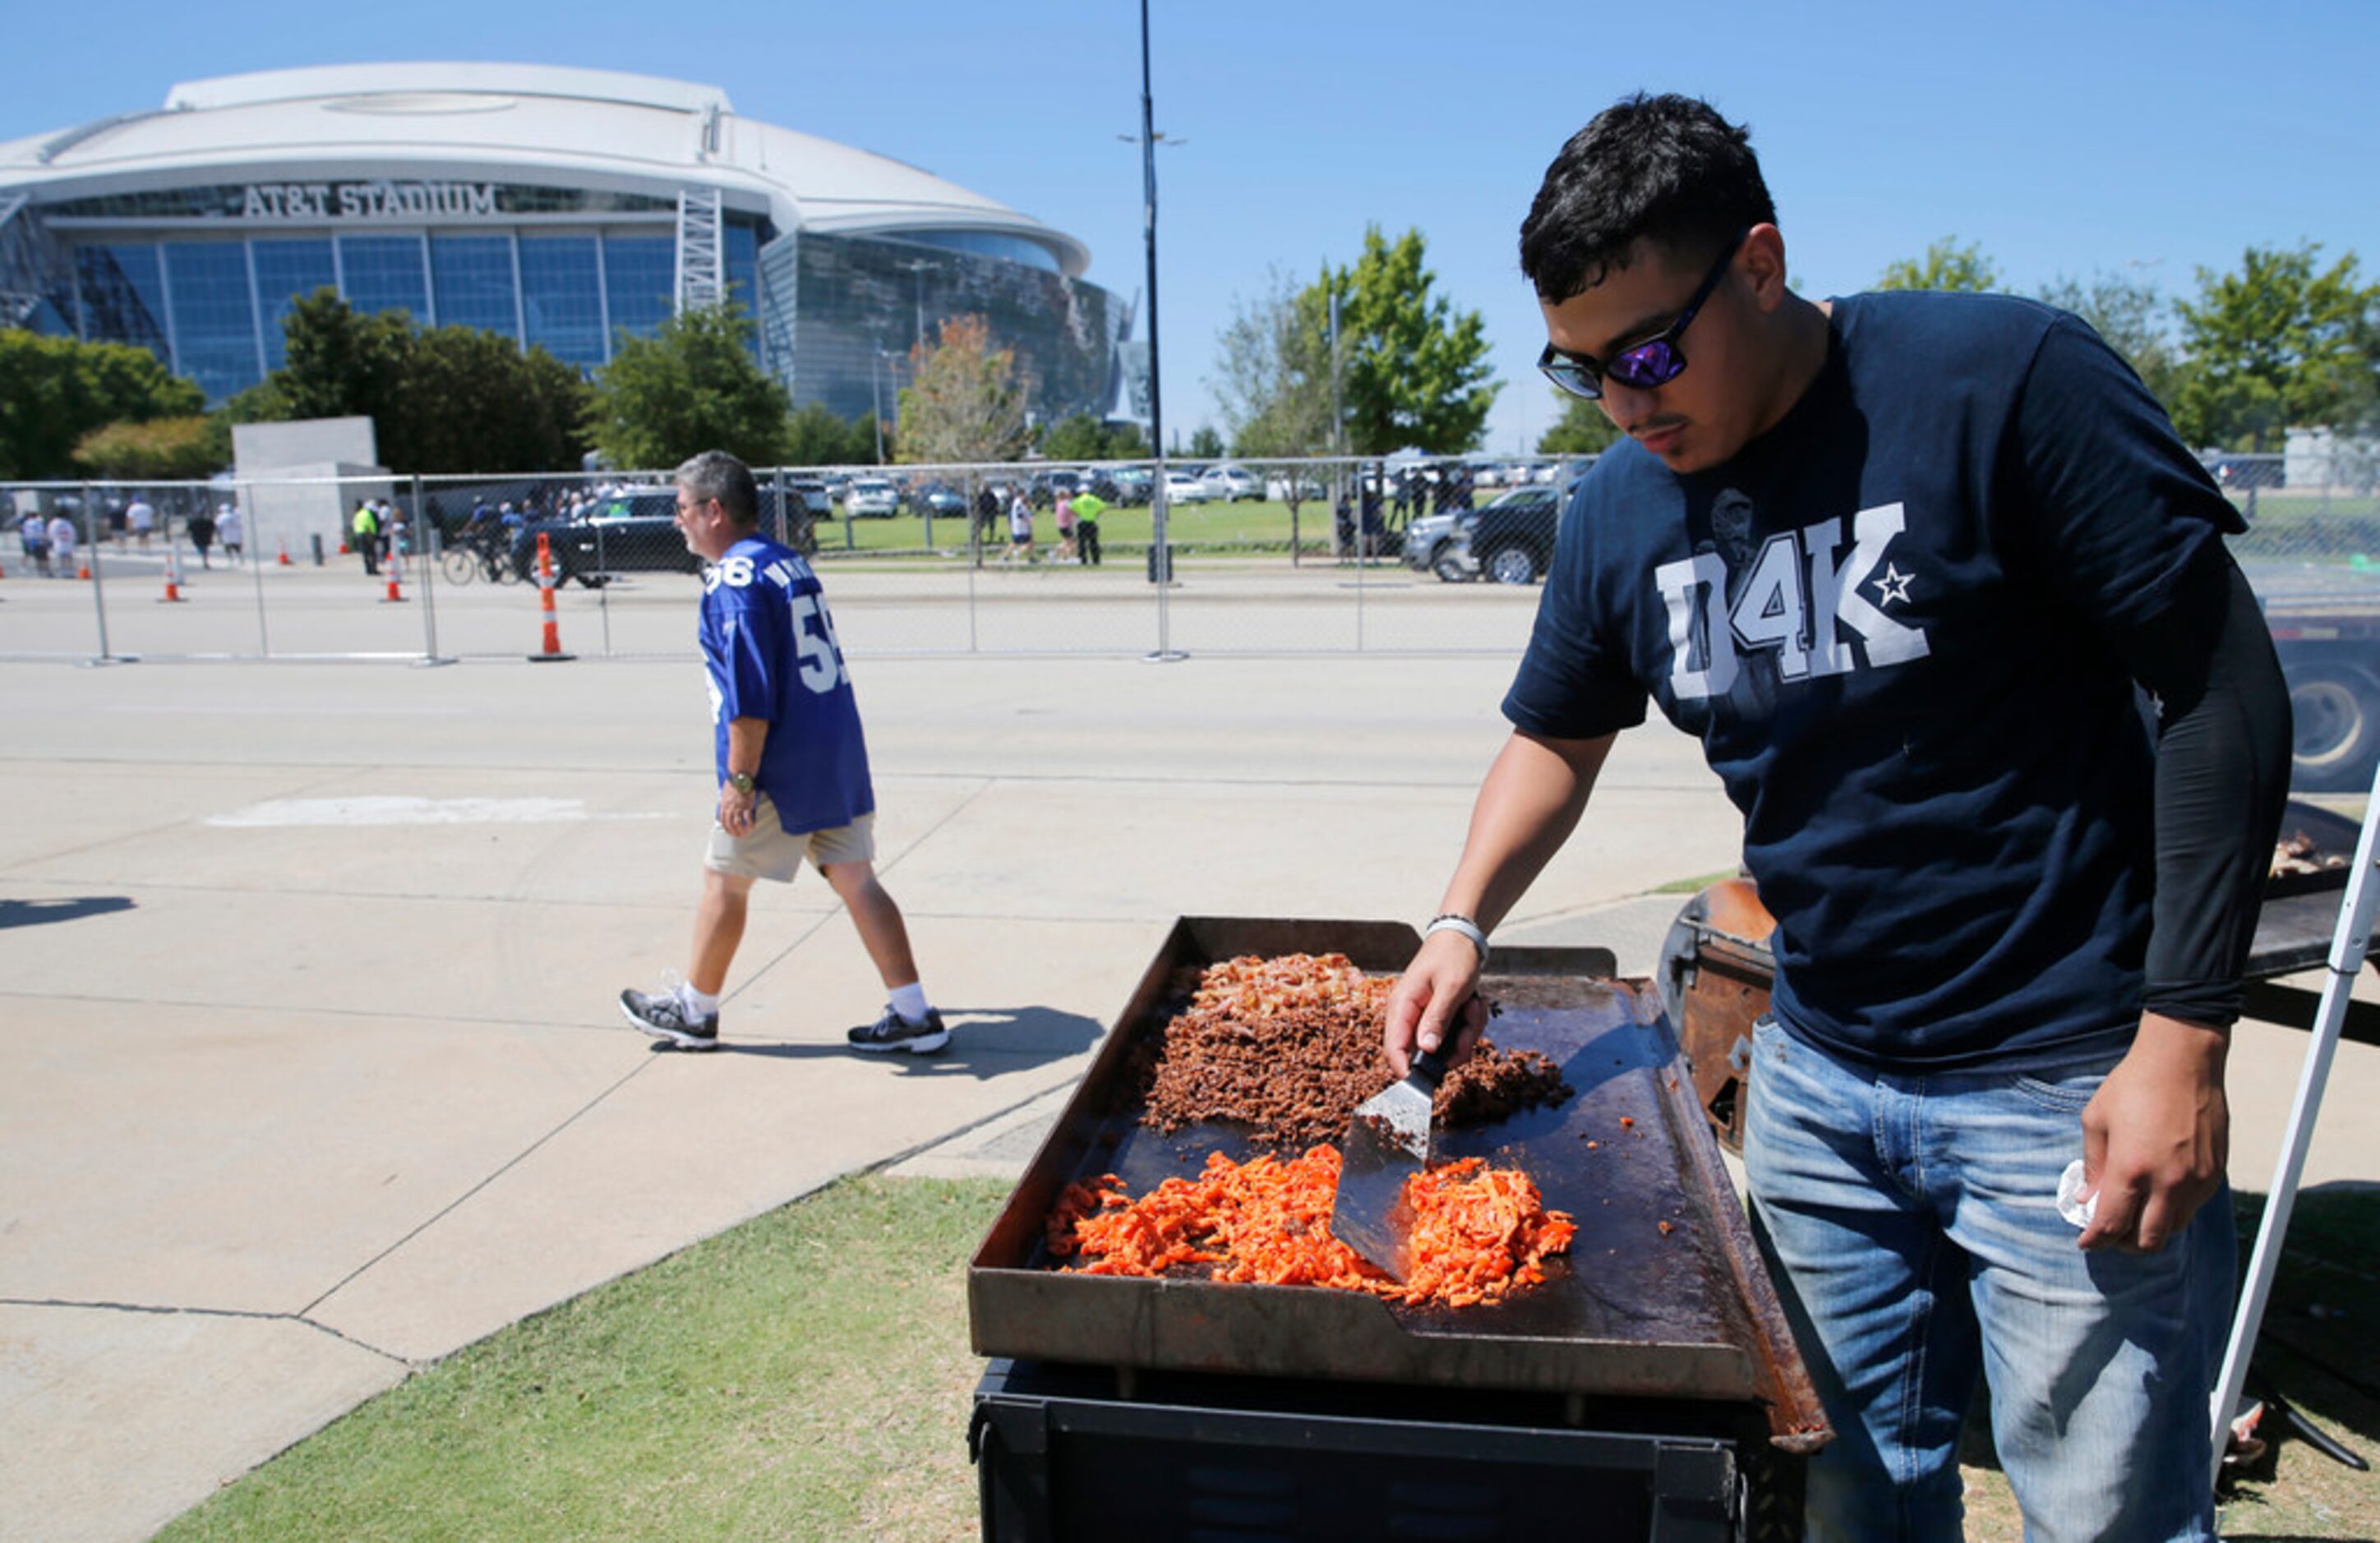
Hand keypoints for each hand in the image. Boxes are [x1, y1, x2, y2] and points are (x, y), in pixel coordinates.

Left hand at [718, 782, 758, 835]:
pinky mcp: (746, 805)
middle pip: (730, 824)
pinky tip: (753, 826)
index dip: (727, 829)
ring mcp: (738, 807)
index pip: (723, 821)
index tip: (731, 832)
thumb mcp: (725, 793)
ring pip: (738, 823)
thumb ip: (725, 801)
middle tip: (739, 836)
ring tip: (747, 833)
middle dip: (734, 832)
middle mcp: (729, 808)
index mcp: (724, 805)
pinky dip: (750, 823)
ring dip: (742, 830)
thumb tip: (725, 805)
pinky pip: (747, 818)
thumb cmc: (734, 783)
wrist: (740, 777)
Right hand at [1383, 931, 1487, 1076]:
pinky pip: (1453, 1037)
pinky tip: (1475, 1005)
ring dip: (1466, 1034)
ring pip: (1444, 1047)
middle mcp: (1408, 1015)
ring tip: (1475, 1007)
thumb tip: (1425, 1050)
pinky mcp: (1437, 1018)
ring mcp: (1423, 1018)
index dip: (1405, 1068)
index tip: (1425, 1082)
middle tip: (1470, 1026)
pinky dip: (1469, 1026)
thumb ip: (1437, 1020)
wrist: (1463, 938)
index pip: (1393, 1046)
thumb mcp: (1450, 988)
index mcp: (1402, 1005)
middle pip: (1424, 1052)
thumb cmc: (1453, 956)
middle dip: (1454, 1045)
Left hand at [2077, 1013, 2229, 1252]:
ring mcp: (2196, 1181)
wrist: (2183, 1061)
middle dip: (2123, 1245)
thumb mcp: (2097, 1121)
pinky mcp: (2214, 1174)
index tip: (2086, 1242)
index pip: (2111, 1224)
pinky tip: (2157, 1198)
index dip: (2095, 1240)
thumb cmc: (2134, 1086)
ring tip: (2133, 1218)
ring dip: (2150, 1231)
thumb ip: (2093, 1166)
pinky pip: (2192, 1209)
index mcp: (2132, 1169)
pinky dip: (2172, 1213)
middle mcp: (2167, 1182)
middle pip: (2147, 1241)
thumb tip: (2087, 1199)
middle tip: (2110, 1236)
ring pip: (2173, 1229)